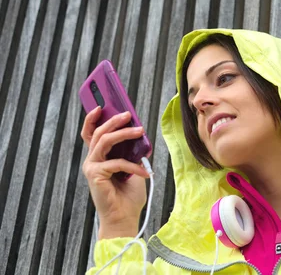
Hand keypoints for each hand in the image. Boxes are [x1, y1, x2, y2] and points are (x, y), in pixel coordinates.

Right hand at [81, 108, 149, 238]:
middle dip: (113, 120)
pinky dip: (133, 166)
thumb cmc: (128, 195)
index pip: (91, 134)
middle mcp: (92, 160)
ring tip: (139, 130)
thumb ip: (132, 153)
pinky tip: (145, 173)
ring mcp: (92, 167)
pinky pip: (116, 162)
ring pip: (104, 141)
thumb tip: (140, 135)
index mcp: (99, 157)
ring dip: (123, 133)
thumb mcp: (134, 168)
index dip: (93, 119)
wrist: (124, 218)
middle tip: (128, 114)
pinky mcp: (95, 175)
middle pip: (99, 133)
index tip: (101, 105)